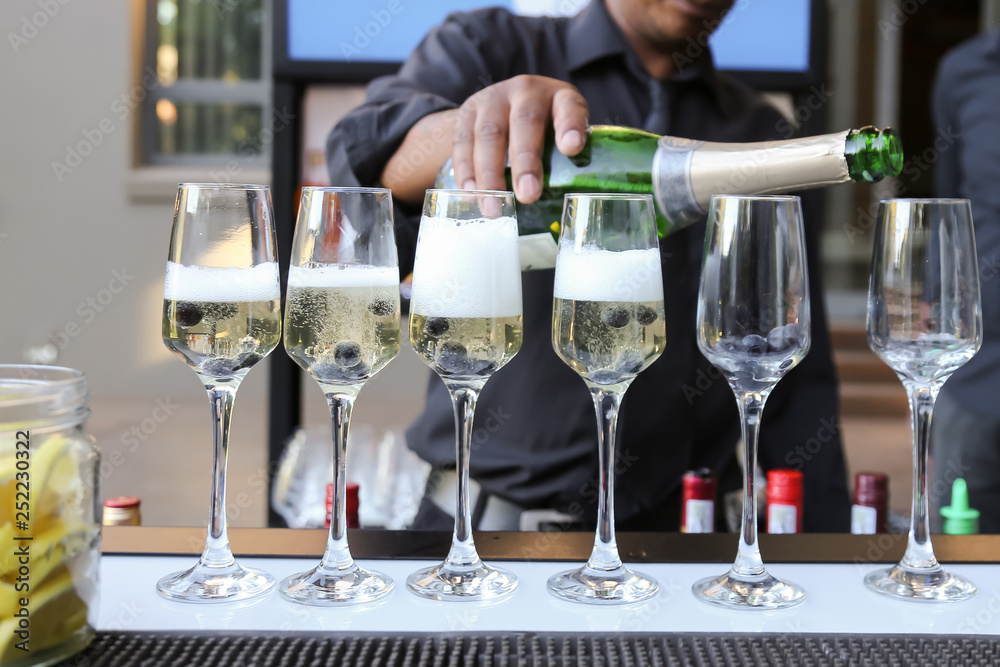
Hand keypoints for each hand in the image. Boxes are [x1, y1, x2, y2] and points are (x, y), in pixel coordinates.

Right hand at [453, 75, 588, 203]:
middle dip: (525, 161)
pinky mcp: (467, 113)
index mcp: (559, 97)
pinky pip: (463, 143)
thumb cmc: (543, 131)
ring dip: (490, 176)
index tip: (572, 148)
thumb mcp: (560, 135)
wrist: (502, 106)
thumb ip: (565, 161)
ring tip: (494, 208)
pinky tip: (472, 195)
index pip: (569, 106)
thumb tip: (564, 203)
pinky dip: (466, 172)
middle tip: (527, 195)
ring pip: (489, 135)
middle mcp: (526, 92)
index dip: (570, 125)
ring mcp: (493, 100)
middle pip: (524, 122)